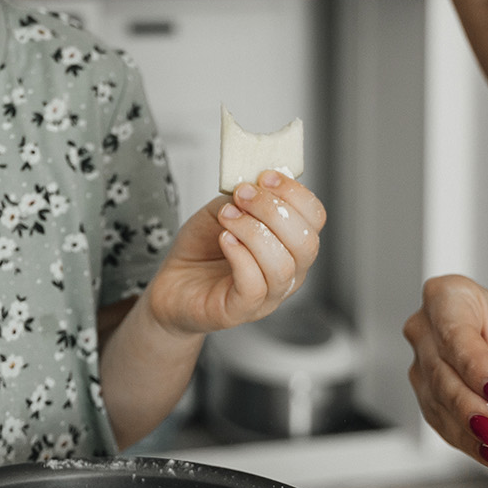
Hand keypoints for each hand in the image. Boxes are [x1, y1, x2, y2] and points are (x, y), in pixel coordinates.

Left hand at [145, 172, 325, 336]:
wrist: (172, 283)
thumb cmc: (201, 249)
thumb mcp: (224, 210)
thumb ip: (244, 199)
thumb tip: (257, 184)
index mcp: (290, 244)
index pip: (315, 218)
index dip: (295, 194)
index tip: (265, 176)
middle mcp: (288, 273)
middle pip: (307, 243)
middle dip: (273, 210)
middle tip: (242, 195)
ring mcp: (268, 296)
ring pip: (282, 265)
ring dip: (253, 231)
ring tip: (227, 217)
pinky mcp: (241, 311)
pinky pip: (255, 285)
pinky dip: (240, 256)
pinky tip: (225, 240)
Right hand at [403, 273, 487, 468]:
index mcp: (453, 298)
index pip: (453, 333)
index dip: (475, 366)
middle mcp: (432, 331)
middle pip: (440, 372)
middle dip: (470, 405)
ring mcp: (430, 370)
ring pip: (439, 404)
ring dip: (471, 430)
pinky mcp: (437, 406)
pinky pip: (446, 429)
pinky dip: (473, 444)